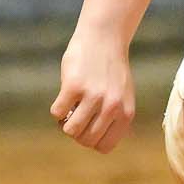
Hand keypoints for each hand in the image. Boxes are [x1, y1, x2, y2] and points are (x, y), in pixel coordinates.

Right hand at [52, 29, 136, 152]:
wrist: (104, 37)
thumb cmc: (110, 69)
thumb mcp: (122, 96)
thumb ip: (115, 119)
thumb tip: (95, 144)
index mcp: (126, 113)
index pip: (104, 147)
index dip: (91, 140)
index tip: (87, 127)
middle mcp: (112, 107)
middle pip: (85, 141)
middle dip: (76, 132)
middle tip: (75, 116)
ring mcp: (93, 97)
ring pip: (71, 130)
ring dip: (64, 123)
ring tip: (69, 109)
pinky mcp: (74, 86)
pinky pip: (57, 113)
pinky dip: (57, 109)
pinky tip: (64, 97)